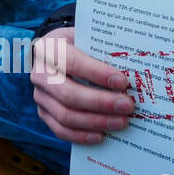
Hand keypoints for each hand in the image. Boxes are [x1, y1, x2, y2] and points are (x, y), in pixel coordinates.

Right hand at [30, 27, 134, 144]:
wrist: (58, 55)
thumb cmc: (79, 46)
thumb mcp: (88, 39)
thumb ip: (104, 50)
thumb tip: (134, 70)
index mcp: (49, 48)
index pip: (72, 62)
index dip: (97, 73)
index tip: (123, 82)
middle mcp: (39, 73)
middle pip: (68, 94)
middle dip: (101, 102)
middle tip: (127, 106)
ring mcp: (40, 95)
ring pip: (65, 115)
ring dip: (96, 121)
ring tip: (121, 121)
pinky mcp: (44, 113)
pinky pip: (60, 130)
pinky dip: (82, 136)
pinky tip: (102, 135)